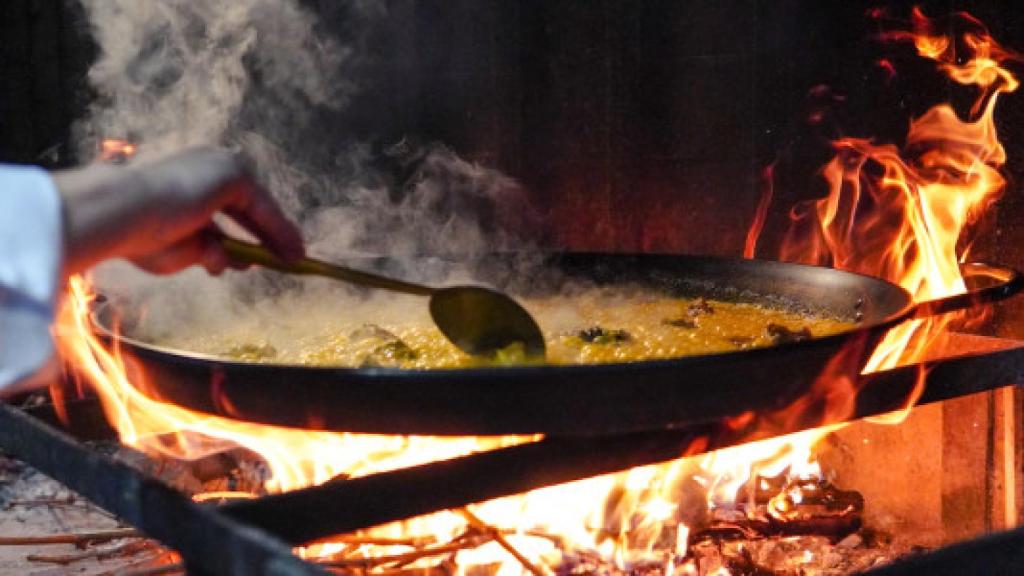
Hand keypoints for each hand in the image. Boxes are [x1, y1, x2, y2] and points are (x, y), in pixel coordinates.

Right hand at [54, 147, 303, 275]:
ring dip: (279, 235)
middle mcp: (207, 165)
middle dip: (267, 234)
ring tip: (296, 259)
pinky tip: (293, 253)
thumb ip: (205, 251)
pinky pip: (263, 210)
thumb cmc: (140, 234)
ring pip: (259, 208)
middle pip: (248, 206)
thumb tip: (225, 262)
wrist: (122, 216)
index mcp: (189, 177)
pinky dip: (279, 232)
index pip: (229, 207)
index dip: (249, 232)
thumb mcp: (181, 248)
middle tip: (285, 257)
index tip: (259, 256)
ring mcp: (221, 165)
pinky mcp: (234, 174)